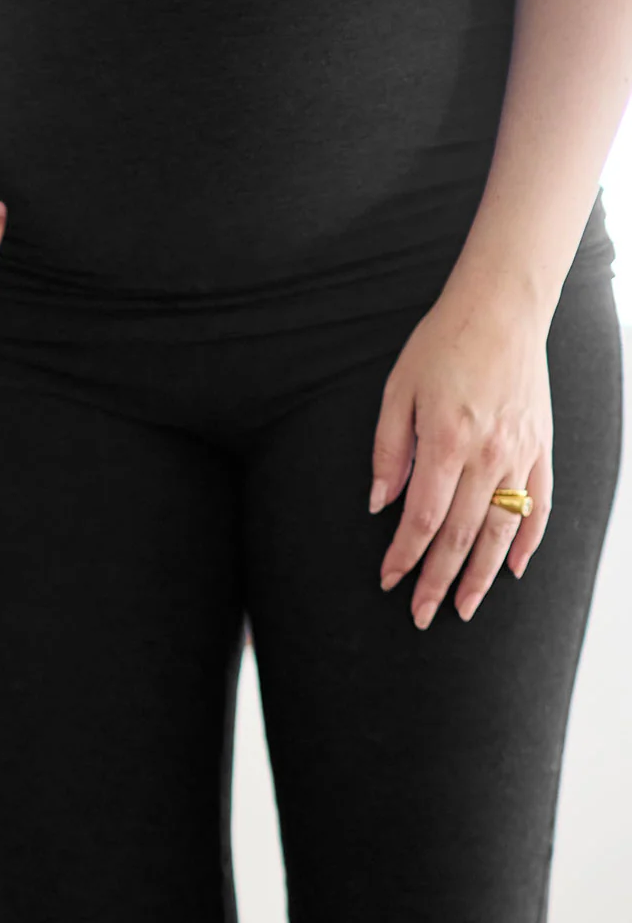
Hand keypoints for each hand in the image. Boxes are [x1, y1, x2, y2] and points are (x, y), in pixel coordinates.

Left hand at [368, 275, 553, 628]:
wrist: (503, 306)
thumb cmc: (442, 345)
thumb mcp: (397, 391)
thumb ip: (388, 452)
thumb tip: (379, 505)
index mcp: (446, 442)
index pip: (421, 519)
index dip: (403, 557)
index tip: (389, 582)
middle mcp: (488, 455)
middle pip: (459, 536)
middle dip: (437, 581)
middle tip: (421, 615)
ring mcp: (520, 454)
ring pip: (501, 531)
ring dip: (481, 576)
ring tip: (463, 609)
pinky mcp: (542, 448)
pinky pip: (540, 505)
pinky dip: (529, 541)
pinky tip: (514, 570)